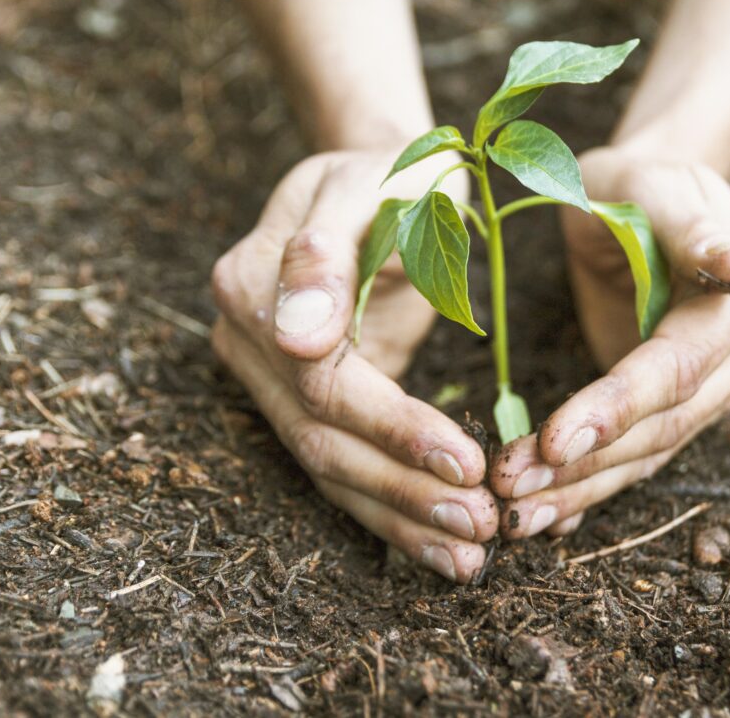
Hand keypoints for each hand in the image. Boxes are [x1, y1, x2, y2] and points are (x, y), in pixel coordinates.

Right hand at [211, 149, 497, 582]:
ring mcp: (268, 377)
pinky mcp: (304, 401)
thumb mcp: (372, 186)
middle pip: (322, 439)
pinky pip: (344, 466)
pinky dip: (393, 510)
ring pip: (329, 468)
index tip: (468, 461)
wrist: (382, 177)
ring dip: (401, 519)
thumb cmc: (392, 172)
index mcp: (252, 284)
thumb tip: (295, 338)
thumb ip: (327, 252)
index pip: (322, 382)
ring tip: (470, 556)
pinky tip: (442, 546)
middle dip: (404, 490)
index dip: (394, 428)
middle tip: (482, 526)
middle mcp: (247, 341)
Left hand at [491, 147, 729, 538]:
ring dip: (580, 491)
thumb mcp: (654, 188)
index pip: (675, 369)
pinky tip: (545, 517)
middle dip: (584, 465)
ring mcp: (711, 390)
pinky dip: (588, 489)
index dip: (616, 408)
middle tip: (508, 489)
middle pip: (662, 428)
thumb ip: (695, 226)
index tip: (552, 441)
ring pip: (647, 455)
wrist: (639, 202)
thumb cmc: (639, 185)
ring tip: (513, 516)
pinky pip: (634, 457)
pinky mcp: (674, 408)